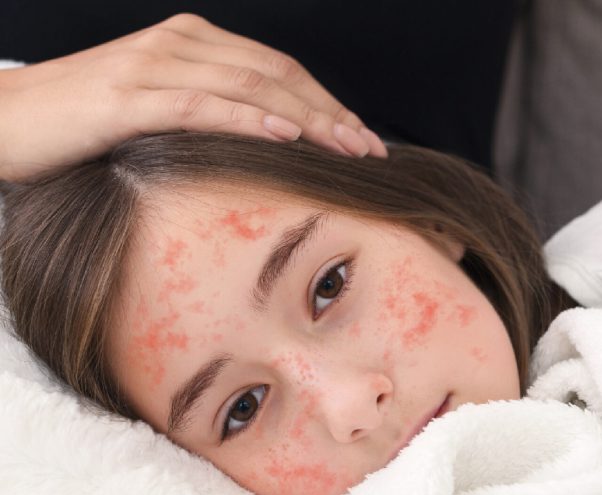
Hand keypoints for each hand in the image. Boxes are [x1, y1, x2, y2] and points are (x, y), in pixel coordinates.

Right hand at [0, 12, 385, 181]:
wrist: (2, 121)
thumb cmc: (79, 125)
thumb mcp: (156, 112)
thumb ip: (206, 114)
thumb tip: (267, 145)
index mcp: (190, 43)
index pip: (277, 68)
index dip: (327, 102)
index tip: (362, 138)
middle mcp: (178, 43)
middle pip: (277, 73)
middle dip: (332, 112)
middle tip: (370, 150)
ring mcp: (153, 65)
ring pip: (252, 85)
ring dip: (309, 118)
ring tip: (347, 148)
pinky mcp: (128, 98)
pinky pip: (203, 105)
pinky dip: (251, 119)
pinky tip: (288, 135)